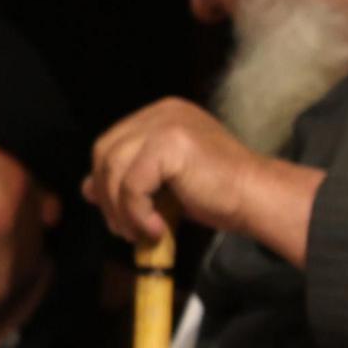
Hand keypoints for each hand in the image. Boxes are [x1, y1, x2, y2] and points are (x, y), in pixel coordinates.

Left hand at [87, 98, 325, 262]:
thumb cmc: (223, 194)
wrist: (259, 198)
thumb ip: (131, 180)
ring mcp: (166, 124)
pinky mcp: (170, 143)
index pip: (114, 143)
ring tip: (139, 235)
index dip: (107, 182)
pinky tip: (157, 230)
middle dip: (108, 196)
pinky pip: (132, 183)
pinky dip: (137, 213)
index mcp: (163, 115)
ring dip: (121, 209)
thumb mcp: (167, 185)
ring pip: (115, 169)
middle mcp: (163, 112)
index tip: (118, 217)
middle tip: (123, 230)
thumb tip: (88, 188)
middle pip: (106, 150)